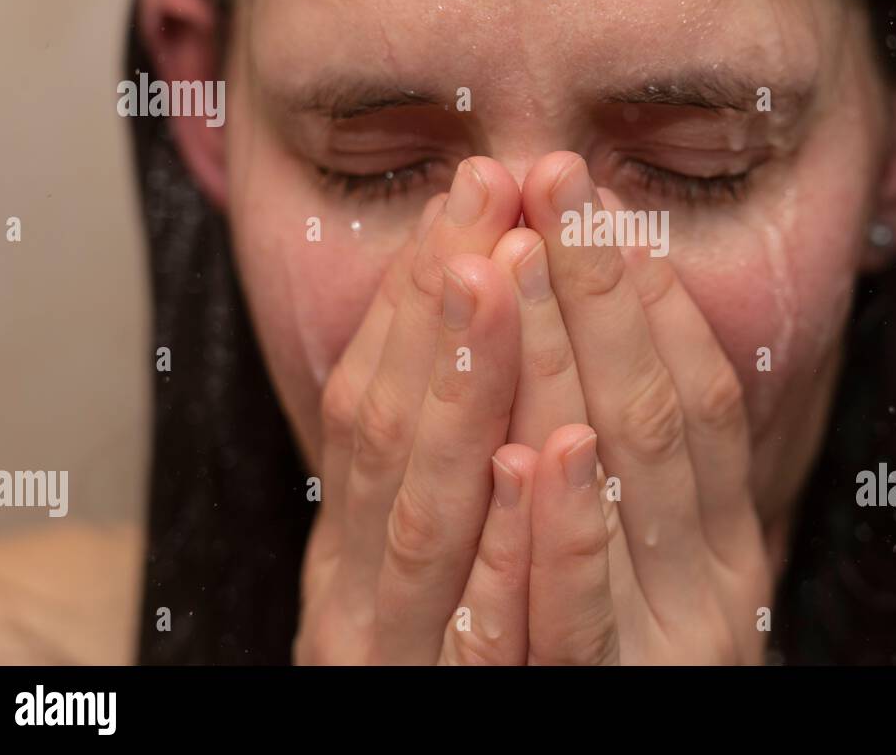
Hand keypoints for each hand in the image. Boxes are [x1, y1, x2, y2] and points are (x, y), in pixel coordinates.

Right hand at [294, 157, 536, 663]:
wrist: (446, 750)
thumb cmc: (432, 670)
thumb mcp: (407, 573)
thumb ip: (418, 475)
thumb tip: (456, 333)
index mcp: (346, 554)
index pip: (366, 406)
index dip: (412, 298)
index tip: (467, 198)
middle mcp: (359, 599)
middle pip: (389, 438)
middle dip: (441, 310)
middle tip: (487, 197)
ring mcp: (417, 661)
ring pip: (439, 516)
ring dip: (473, 387)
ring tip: (506, 276)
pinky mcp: (499, 711)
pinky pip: (517, 633)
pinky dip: (529, 545)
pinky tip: (549, 460)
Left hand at [508, 152, 771, 663]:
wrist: (632, 743)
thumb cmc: (644, 662)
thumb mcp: (668, 565)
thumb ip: (661, 478)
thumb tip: (622, 343)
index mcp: (723, 535)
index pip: (696, 389)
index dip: (648, 290)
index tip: (596, 199)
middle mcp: (710, 578)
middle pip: (656, 411)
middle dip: (600, 290)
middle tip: (553, 179)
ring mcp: (664, 642)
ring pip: (622, 487)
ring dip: (574, 367)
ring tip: (528, 260)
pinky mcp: (604, 696)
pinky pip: (578, 621)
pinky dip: (564, 536)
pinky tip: (540, 455)